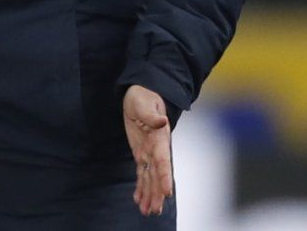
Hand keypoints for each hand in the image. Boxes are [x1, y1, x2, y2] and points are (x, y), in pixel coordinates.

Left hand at [123, 84, 173, 216]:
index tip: (167, 193)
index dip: (164, 177)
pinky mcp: (140, 153)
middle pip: (157, 175)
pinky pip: (141, 172)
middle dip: (156, 193)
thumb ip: (152, 114)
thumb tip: (162, 120)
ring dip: (149, 194)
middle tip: (154, 211)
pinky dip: (140, 186)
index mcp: (159, 138)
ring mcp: (148, 152)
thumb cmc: (144, 97)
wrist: (141, 94)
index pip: (163, 161)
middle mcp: (156, 149)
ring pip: (149, 178)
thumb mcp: (145, 103)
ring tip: (148, 212)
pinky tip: (139, 200)